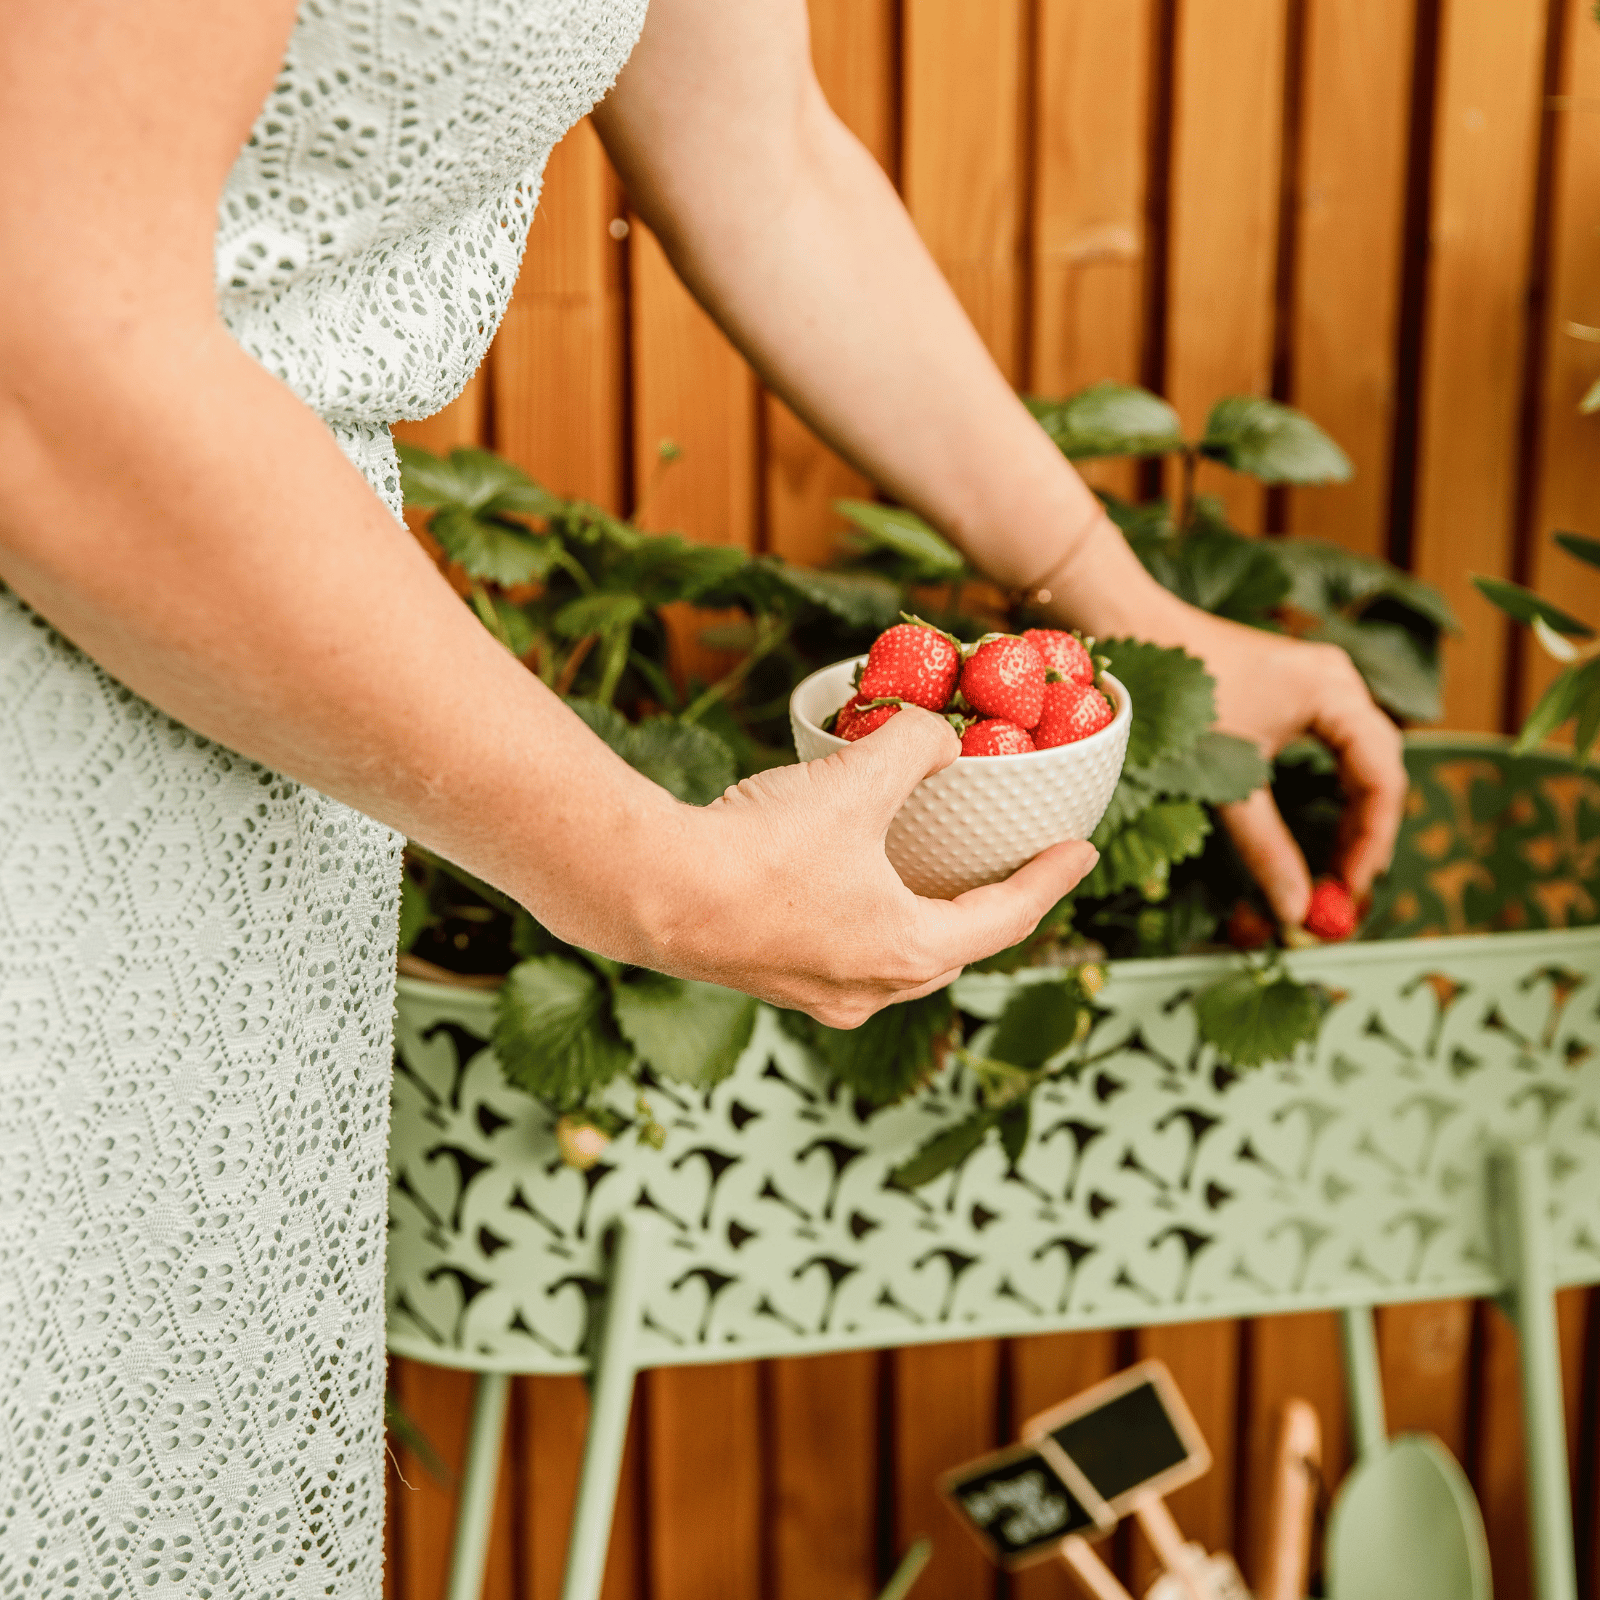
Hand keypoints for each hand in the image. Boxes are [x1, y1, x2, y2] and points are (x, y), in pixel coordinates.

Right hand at [663, 706, 1098, 1026]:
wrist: (650, 892)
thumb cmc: (762, 849)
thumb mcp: (857, 782)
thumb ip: (915, 748)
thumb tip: (939, 736)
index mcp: (910, 950)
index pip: (1008, 918)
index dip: (1051, 880)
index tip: (1082, 853)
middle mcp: (870, 988)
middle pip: (952, 952)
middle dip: (986, 914)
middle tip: (1004, 872)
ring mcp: (817, 995)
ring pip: (894, 964)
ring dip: (920, 926)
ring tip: (927, 886)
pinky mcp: (770, 982)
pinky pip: (842, 959)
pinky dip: (864, 928)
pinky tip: (844, 893)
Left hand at [1181, 612, 1406, 925]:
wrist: (1132, 628)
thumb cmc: (1176, 696)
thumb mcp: (1225, 778)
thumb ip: (1265, 845)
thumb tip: (1294, 908)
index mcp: (1335, 693)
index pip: (1382, 779)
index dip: (1372, 844)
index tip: (1347, 894)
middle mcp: (1338, 684)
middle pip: (1378, 773)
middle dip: (1363, 838)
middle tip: (1341, 895)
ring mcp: (1318, 686)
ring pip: (1358, 765)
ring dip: (1348, 820)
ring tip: (1331, 873)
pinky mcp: (1293, 695)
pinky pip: (1332, 753)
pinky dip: (1327, 796)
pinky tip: (1315, 832)